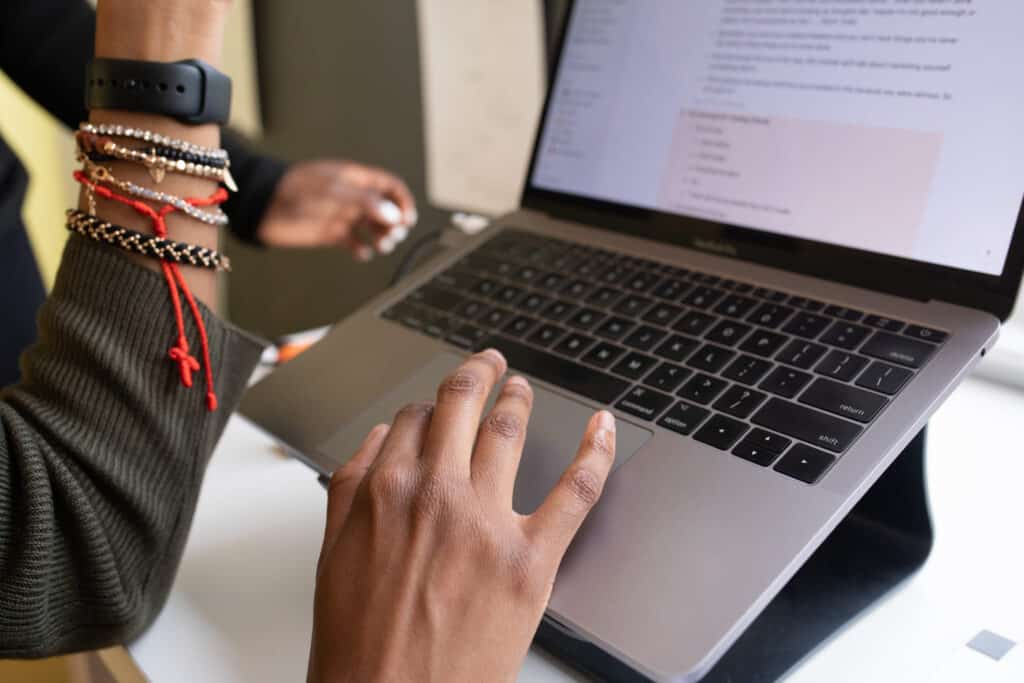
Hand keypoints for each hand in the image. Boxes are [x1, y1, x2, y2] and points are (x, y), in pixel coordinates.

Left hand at [257, 160, 416, 261]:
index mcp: (356, 179)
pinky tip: (361, 253)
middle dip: (394, 223)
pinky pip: (355, 242)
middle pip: (386, 209)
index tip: (406, 219)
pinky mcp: (332, 233)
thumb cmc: (294, 190)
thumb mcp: (333, 192)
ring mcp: (343, 215)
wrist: (263, 207)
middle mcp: (353, 197)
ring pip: (373, 227)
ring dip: (382, 237)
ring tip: (380, 246)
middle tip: (391, 235)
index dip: (402, 201)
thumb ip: (364, 202)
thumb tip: (393, 214)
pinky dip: (362, 249)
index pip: (390, 187)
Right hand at [308, 350, 616, 682]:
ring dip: (518, 398)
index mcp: (383, 490)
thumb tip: (377, 443)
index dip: (432, 407)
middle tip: (490, 362)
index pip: (414, 418)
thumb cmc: (359, 647)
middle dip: (478, 373)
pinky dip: (596, 451)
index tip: (441, 405)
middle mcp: (435, 494)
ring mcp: (485, 522)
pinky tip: (602, 428)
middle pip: (462, 405)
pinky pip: (576, 488)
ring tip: (522, 388)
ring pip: (509, 431)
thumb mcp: (333, 556)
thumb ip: (351, 489)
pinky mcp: (529, 559)